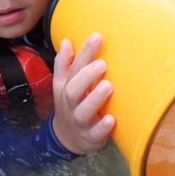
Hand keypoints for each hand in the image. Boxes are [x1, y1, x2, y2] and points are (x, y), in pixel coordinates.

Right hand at [52, 32, 114, 154]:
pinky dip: (102, 128)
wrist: (67, 139)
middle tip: (102, 63)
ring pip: (84, 111)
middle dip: (87, 76)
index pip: (74, 68)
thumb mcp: (62, 85)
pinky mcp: (90, 137)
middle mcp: (71, 104)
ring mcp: (80, 121)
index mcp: (66, 88)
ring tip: (108, 86)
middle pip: (74, 89)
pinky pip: (95, 134)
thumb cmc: (70, 105)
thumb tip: (66, 41)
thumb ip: (64, 64)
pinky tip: (112, 119)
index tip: (97, 36)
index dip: (84, 53)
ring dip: (95, 99)